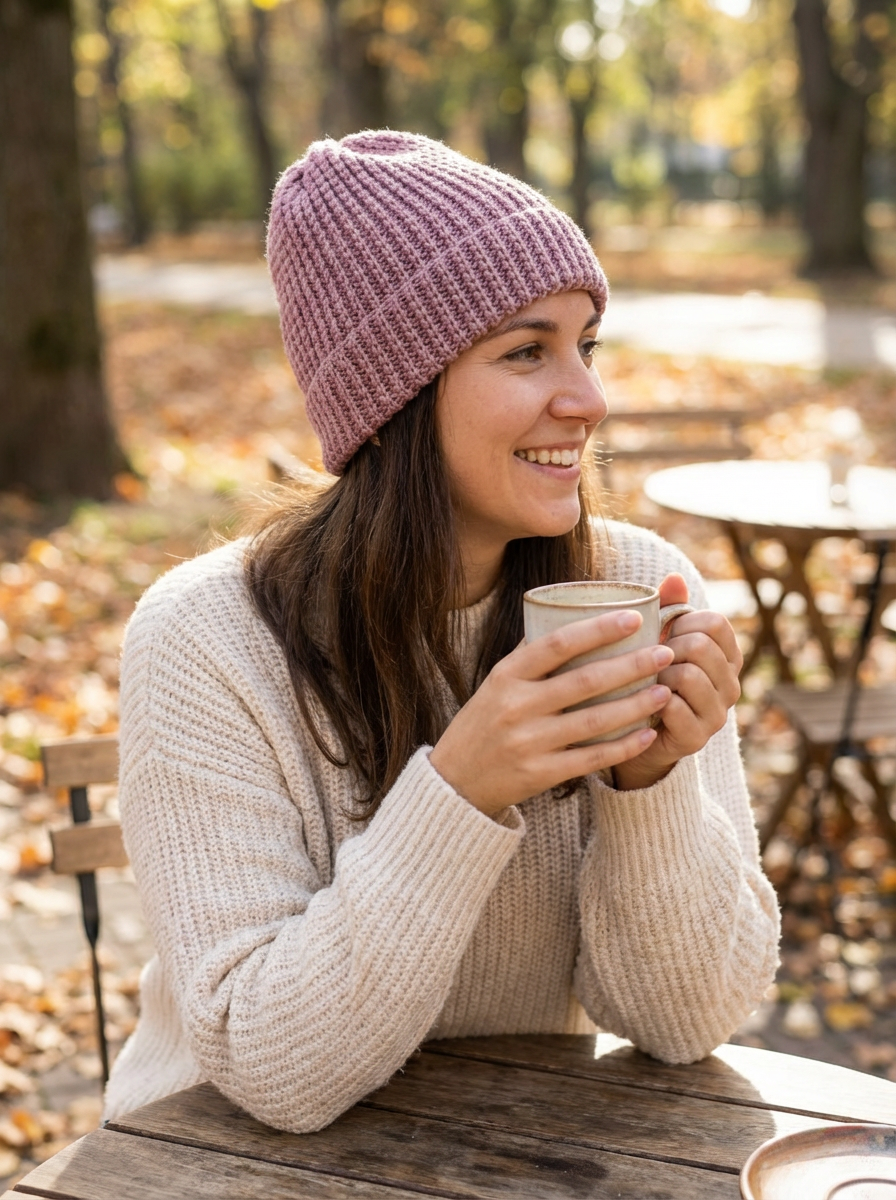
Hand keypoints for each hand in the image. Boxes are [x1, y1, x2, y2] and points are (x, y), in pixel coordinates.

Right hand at [429, 609, 674, 816]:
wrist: (455, 781)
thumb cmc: (484, 722)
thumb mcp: (497, 683)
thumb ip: (530, 656)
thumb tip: (571, 618)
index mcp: (507, 676)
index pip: (557, 644)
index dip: (597, 629)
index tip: (633, 617)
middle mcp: (517, 706)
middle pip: (584, 681)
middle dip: (631, 665)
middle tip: (664, 652)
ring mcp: (529, 742)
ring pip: (594, 721)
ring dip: (634, 704)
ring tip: (664, 690)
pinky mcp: (540, 774)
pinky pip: (590, 759)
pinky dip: (622, 747)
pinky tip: (647, 734)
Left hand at [612, 574, 742, 790]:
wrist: (633, 733)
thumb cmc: (646, 677)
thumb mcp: (657, 639)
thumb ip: (668, 608)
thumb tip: (673, 577)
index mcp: (727, 656)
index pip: (715, 622)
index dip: (682, 622)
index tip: (664, 634)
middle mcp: (731, 685)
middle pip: (701, 646)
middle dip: (667, 648)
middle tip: (650, 662)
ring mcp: (717, 714)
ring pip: (688, 675)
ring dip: (658, 676)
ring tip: (648, 682)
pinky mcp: (696, 739)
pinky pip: (674, 707)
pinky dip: (653, 701)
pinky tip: (645, 704)